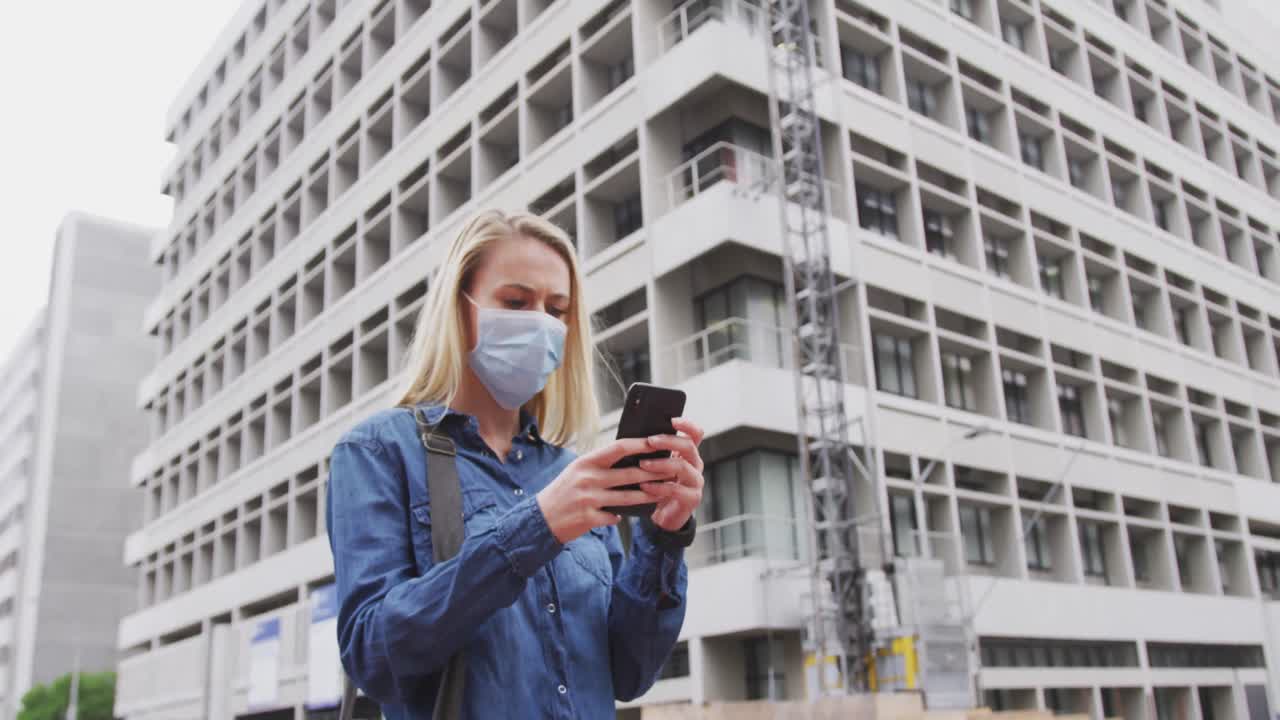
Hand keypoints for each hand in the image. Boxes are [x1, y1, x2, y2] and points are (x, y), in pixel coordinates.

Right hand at [535, 438, 669, 543]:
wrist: (539, 519)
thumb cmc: (562, 492)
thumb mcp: (577, 471)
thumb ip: (600, 465)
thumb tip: (628, 458)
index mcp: (586, 462)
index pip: (618, 447)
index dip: (640, 444)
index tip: (657, 442)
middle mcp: (588, 478)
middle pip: (629, 473)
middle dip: (653, 472)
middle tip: (671, 470)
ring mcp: (588, 499)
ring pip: (627, 497)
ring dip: (647, 496)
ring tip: (662, 493)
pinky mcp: (589, 518)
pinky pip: (614, 516)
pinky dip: (623, 516)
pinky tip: (633, 515)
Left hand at [637, 417, 705, 531]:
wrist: (666, 516)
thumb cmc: (658, 486)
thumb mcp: (657, 466)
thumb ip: (654, 452)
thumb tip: (634, 434)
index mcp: (688, 454)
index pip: (696, 433)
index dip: (686, 424)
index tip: (671, 420)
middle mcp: (695, 465)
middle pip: (688, 446)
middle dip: (668, 441)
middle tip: (650, 441)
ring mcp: (696, 481)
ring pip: (682, 467)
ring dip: (661, 464)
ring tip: (643, 464)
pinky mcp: (692, 498)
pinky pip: (676, 489)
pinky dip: (658, 487)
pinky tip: (645, 486)